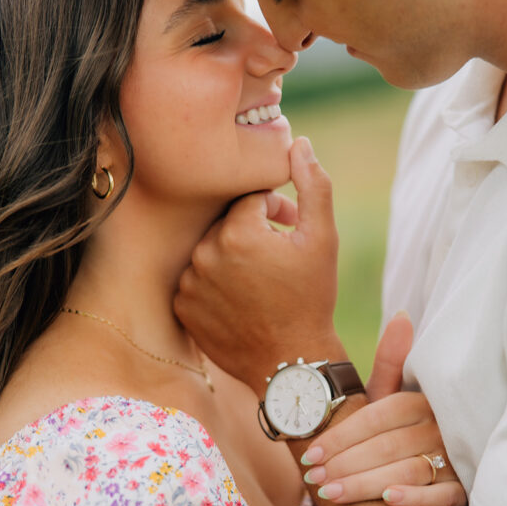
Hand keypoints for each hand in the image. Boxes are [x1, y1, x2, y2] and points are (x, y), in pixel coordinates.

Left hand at [174, 137, 343, 392]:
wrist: (291, 363)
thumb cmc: (312, 299)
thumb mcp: (324, 239)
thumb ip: (313, 184)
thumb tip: (297, 142)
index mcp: (237, 231)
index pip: (250, 200)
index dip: (276, 212)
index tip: (291, 233)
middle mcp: (204, 254)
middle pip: (227, 223)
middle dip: (254, 232)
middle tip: (279, 258)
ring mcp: (188, 283)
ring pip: (211, 250)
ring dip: (233, 257)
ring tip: (260, 281)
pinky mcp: (182, 307)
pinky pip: (196, 279)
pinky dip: (214, 283)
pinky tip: (240, 300)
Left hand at [301, 314, 467, 505]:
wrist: (446, 463)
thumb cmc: (407, 427)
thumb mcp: (396, 396)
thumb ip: (392, 361)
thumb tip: (403, 315)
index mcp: (423, 401)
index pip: (378, 417)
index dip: (342, 436)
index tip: (310, 454)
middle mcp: (442, 427)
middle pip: (388, 446)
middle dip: (345, 463)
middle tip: (314, 478)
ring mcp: (455, 460)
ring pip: (409, 471)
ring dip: (367, 483)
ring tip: (332, 493)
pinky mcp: (464, 491)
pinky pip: (444, 497)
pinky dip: (417, 498)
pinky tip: (389, 501)